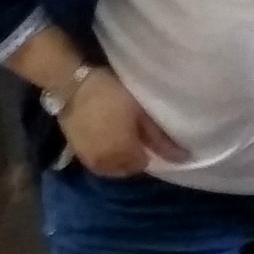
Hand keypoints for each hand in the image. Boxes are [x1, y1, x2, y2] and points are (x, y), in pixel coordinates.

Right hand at [58, 67, 185, 177]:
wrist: (71, 84)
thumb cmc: (110, 94)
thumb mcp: (139, 112)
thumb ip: (159, 138)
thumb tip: (183, 157)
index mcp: (124, 155)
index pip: (142, 165)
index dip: (146, 150)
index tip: (146, 135)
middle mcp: (106, 164)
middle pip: (125, 169)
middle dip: (131, 157)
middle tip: (134, 136)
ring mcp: (89, 160)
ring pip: (110, 168)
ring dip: (117, 158)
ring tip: (119, 138)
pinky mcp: (76, 153)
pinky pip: (96, 162)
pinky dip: (103, 154)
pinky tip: (104, 138)